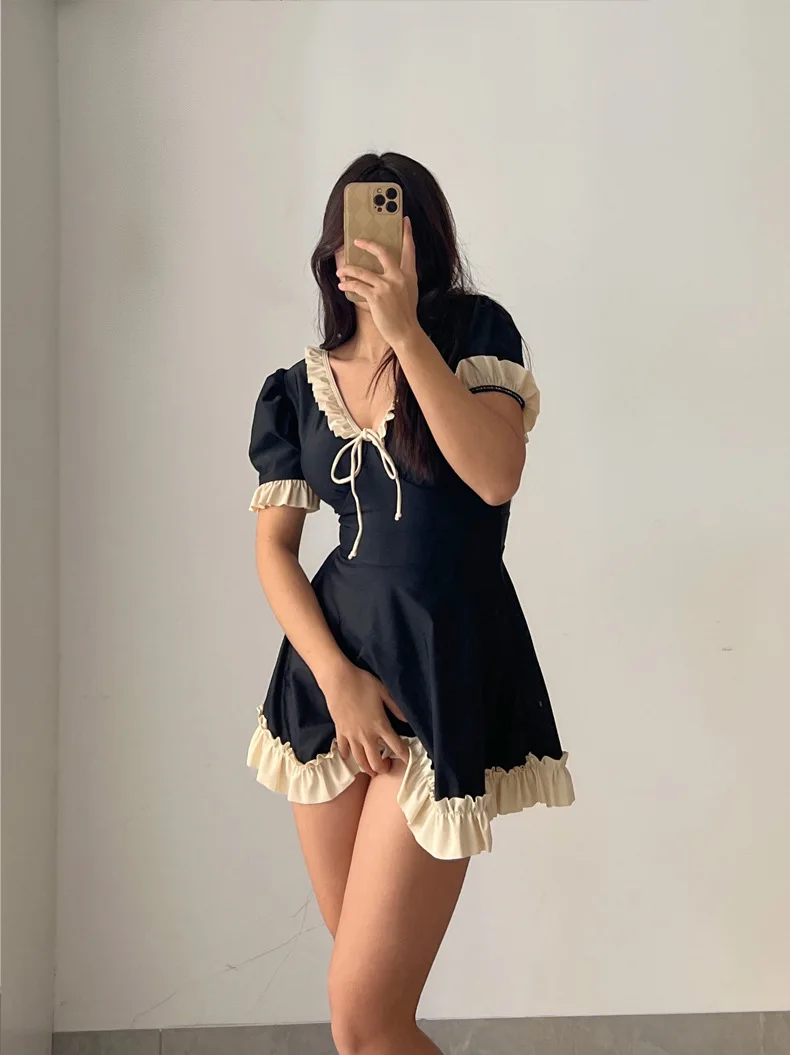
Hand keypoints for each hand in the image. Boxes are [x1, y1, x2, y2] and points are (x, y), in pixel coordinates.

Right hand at [320, 661, 409, 776]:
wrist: (338, 680)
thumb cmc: (363, 683)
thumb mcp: (384, 692)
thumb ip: (396, 708)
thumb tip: (407, 721)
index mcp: (380, 725)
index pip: (396, 747)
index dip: (404, 756)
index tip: (407, 761)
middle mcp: (366, 735)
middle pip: (376, 762)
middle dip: (383, 769)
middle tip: (388, 768)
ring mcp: (351, 736)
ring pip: (360, 760)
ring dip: (367, 768)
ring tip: (372, 771)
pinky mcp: (340, 732)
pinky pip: (343, 749)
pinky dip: (347, 756)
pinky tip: (349, 757)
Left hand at [336, 215, 419, 348]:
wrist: (406, 333)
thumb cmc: (405, 315)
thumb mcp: (409, 292)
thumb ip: (400, 279)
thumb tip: (385, 270)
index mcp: (409, 275)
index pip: (409, 249)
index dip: (407, 234)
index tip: (405, 220)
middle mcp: (399, 278)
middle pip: (382, 252)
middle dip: (368, 245)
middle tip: (357, 241)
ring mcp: (387, 287)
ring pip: (362, 271)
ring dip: (348, 270)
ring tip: (341, 272)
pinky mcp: (376, 298)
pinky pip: (357, 286)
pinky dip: (348, 285)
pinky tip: (343, 285)